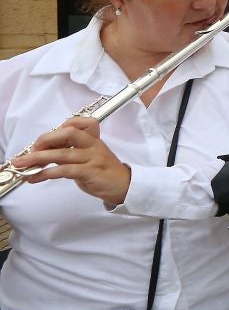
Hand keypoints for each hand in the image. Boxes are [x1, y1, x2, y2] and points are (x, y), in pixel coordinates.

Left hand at [11, 117, 130, 208]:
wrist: (124, 186)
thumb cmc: (103, 172)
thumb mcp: (88, 157)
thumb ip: (70, 152)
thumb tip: (44, 153)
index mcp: (92, 139)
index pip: (76, 123)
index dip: (56, 129)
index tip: (42, 142)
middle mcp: (93, 145)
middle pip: (67, 133)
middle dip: (44, 140)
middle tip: (30, 151)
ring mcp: (93, 158)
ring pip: (62, 154)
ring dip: (38, 159)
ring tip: (21, 165)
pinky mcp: (91, 173)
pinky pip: (65, 170)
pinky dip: (47, 172)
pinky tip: (36, 177)